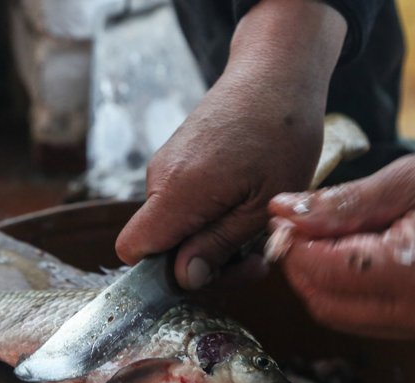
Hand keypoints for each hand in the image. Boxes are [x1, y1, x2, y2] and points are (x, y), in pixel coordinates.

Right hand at [116, 0, 346, 288]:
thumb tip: (182, 278)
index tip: (210, 271)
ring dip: (216, 238)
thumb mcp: (263, 206)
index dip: (163, 272)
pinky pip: (185, 204)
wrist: (276, 73)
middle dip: (206, 261)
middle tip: (256, 258)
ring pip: (176, 226)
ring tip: (258, 225)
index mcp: (178, 191)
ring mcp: (167, 166)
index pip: (133, 249)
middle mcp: (161, 178)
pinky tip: (248, 204)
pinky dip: (214, 215)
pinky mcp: (179, 159)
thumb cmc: (282, 134)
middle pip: (160, 245)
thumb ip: (218, 244)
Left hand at [268, 137, 414, 338]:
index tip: (282, 219)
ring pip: (341, 317)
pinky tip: (345, 257)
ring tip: (320, 238)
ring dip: (318, 281)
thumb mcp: (407, 178)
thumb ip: (341, 203)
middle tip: (295, 227)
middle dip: (299, 267)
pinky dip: (343, 292)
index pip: (328, 273)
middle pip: (326, 305)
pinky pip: (366, 320)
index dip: (293, 247)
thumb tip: (283, 212)